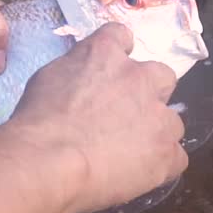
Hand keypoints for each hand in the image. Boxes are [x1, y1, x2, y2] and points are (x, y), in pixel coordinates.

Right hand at [4, 23, 187, 212]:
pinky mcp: (166, 152)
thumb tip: (82, 85)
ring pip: (172, 121)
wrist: (48, 161)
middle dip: (148, 93)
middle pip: (161, 76)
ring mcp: (158, 116)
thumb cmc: (37, 122)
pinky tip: (139, 175)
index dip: (118, 56)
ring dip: (155, 133)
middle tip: (124, 117)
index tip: (109, 74)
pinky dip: (161, 166)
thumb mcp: (48, 80)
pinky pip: (176, 158)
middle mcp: (139, 77)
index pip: (121, 36)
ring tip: (130, 155)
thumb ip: (75, 74)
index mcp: (105, 54)